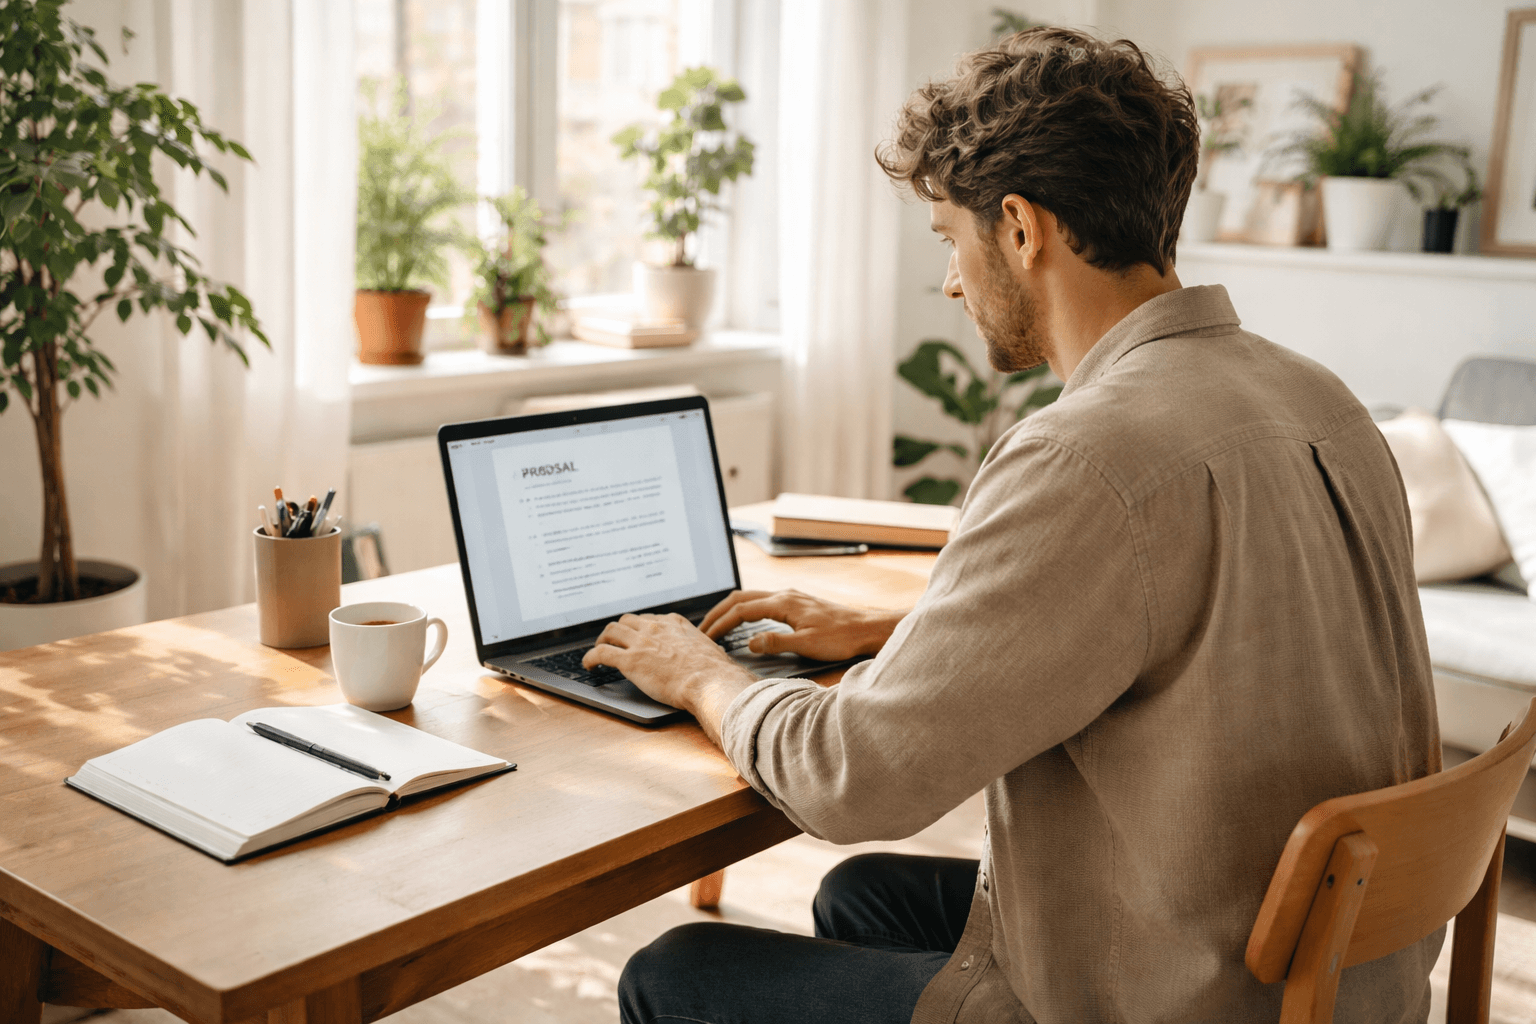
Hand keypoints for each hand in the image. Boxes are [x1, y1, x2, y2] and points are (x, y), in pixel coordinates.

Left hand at [583, 613, 758, 746]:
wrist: (710, 681)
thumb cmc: (714, 672)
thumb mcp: (709, 649)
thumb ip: (699, 648)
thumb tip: (706, 656)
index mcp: (674, 623)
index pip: (649, 619)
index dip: (639, 629)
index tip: (636, 637)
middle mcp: (655, 628)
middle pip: (626, 621)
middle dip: (618, 631)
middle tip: (614, 643)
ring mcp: (641, 642)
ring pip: (610, 631)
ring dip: (602, 641)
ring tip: (599, 652)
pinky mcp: (630, 660)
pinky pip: (601, 653)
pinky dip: (590, 657)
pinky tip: (588, 665)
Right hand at [700, 590, 905, 661]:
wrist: (867, 628)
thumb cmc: (842, 637)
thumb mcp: (807, 644)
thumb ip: (776, 643)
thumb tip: (749, 642)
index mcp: (783, 603)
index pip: (741, 610)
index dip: (720, 624)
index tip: (706, 637)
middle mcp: (784, 595)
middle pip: (740, 598)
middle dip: (718, 612)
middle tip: (701, 630)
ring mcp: (791, 597)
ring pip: (750, 598)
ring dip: (730, 610)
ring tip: (717, 625)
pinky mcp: (797, 603)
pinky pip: (762, 602)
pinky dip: (745, 610)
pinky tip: (745, 622)